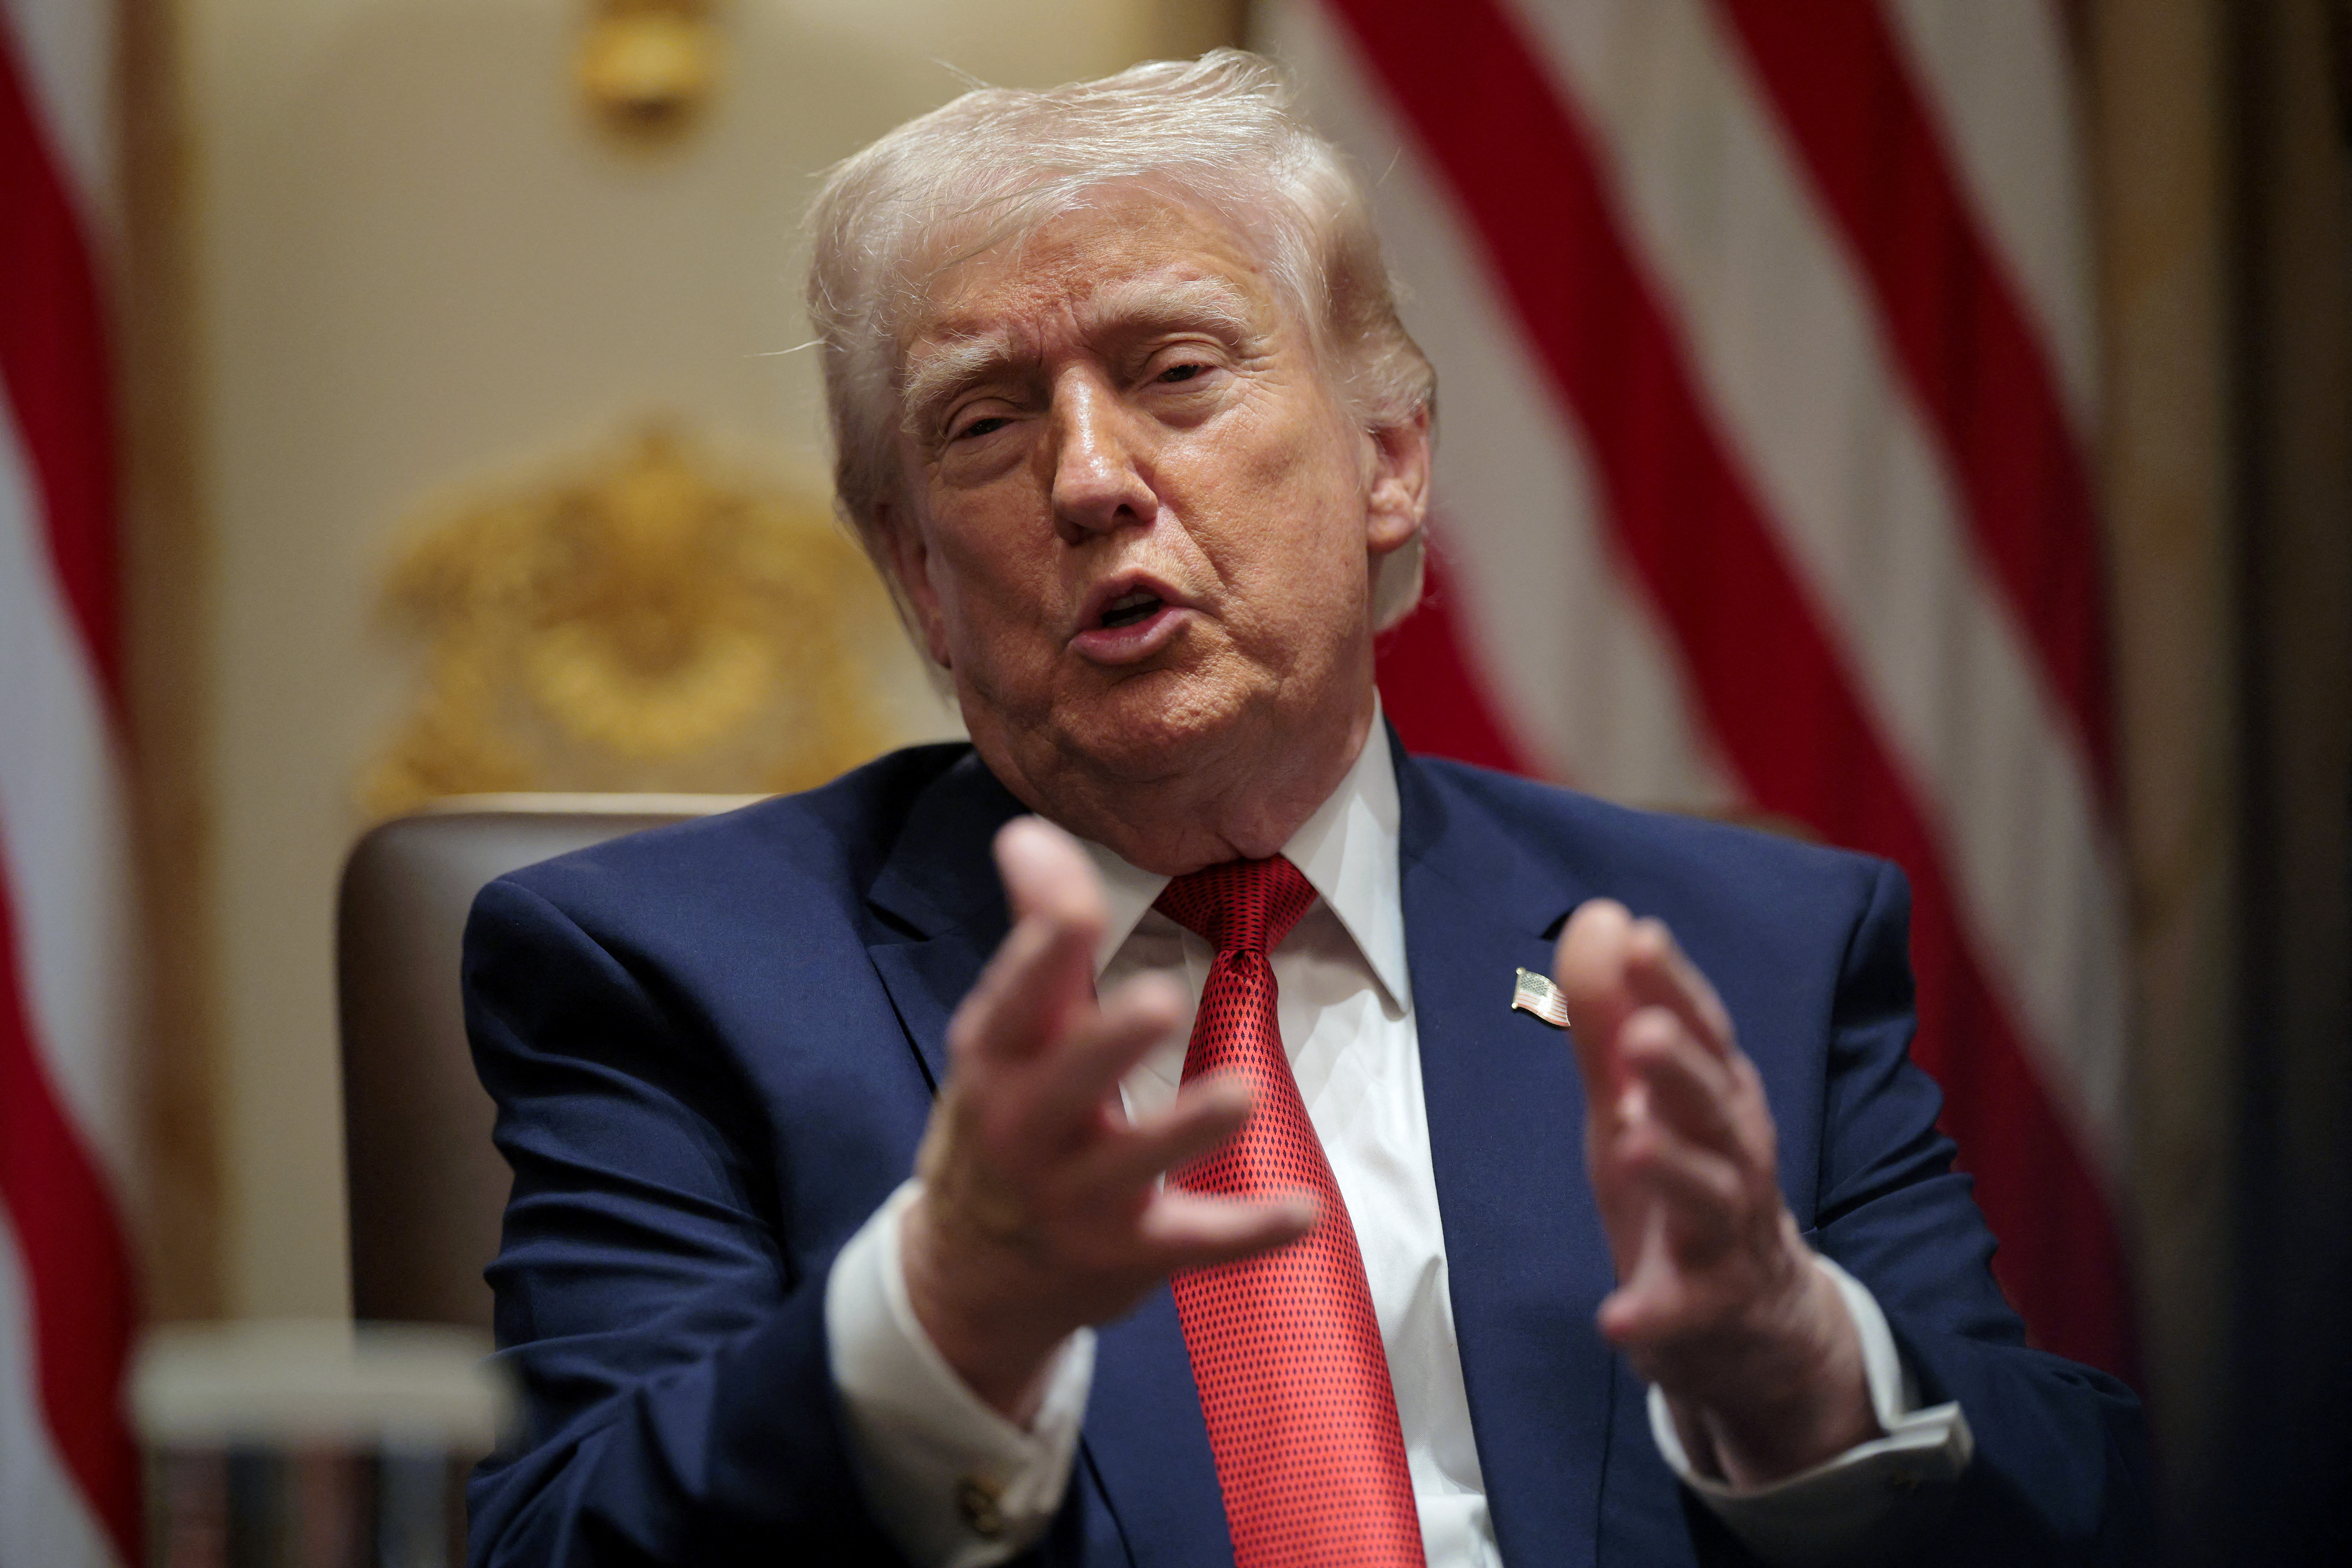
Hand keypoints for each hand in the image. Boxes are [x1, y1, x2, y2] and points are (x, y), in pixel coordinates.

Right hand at [900, 817, 1314, 1422]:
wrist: (970, 1277)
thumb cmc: (1003, 1122)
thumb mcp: (1005, 1034)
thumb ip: (1038, 934)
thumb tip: (1030, 832)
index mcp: (995, 1063)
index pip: (1012, 1004)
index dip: (1040, 955)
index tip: (1071, 910)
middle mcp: (1026, 1131)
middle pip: (1063, 1085)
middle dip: (1106, 1044)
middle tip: (1158, 1001)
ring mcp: (1076, 1200)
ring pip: (1135, 1167)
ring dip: (1186, 1130)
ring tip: (1241, 1092)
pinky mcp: (1128, 1253)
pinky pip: (1196, 1243)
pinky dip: (1250, 1230)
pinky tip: (1307, 1210)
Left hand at [1555, 899, 1876, 1485]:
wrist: (1755, 1320)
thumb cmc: (1686, 1182)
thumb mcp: (1636, 1099)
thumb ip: (1610, 1017)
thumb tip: (1599, 917)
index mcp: (1715, 1098)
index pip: (1701, 1031)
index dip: (1673, 986)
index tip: (1642, 936)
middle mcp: (1732, 1158)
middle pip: (1714, 1107)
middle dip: (1684, 1069)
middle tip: (1646, 1032)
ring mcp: (1724, 1238)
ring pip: (1709, 1198)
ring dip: (1674, 1170)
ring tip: (1631, 1142)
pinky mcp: (1704, 1311)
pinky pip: (1678, 1314)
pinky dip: (1649, 1316)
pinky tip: (1615, 1316)